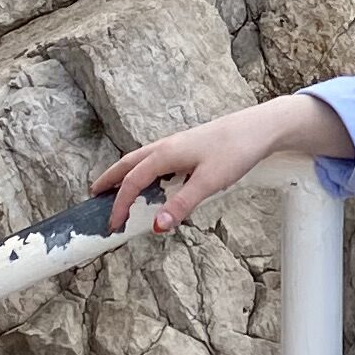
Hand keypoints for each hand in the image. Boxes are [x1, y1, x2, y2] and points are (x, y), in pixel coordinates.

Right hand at [92, 91, 354, 237]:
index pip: (133, 182)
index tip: (111, 225)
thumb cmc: (235, 151)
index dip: (119, 204)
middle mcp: (167, 147)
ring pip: (142, 159)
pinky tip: (154, 178)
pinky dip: (144, 169)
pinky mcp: (189, 146)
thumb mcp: (209, 182)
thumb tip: (156, 226)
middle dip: (110, 179)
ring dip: (126, 173)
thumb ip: (182, 204)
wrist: (260, 128)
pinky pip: (156, 159)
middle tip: (94, 194)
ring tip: (117, 186)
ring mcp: (178, 144)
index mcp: (166, 154)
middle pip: (129, 164)